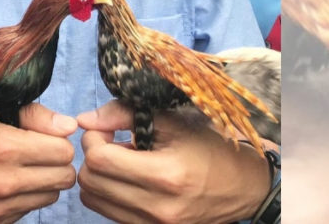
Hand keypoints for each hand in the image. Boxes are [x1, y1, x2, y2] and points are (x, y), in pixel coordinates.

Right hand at [0, 103, 77, 222]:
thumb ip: (34, 116)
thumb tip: (70, 128)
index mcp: (3, 147)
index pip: (64, 151)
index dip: (57, 140)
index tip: (42, 135)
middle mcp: (2, 182)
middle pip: (64, 178)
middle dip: (56, 162)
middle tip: (37, 151)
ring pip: (49, 197)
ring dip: (41, 181)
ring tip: (18, 166)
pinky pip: (26, 212)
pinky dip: (22, 198)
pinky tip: (2, 182)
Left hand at [76, 101, 270, 223]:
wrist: (243, 187)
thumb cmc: (210, 149)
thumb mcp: (173, 123)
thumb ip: (126, 115)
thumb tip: (85, 119)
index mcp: (165, 175)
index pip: (99, 160)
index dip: (94, 139)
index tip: (106, 129)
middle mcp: (157, 208)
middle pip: (91, 182)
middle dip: (91, 157)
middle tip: (109, 143)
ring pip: (93, 201)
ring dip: (97, 177)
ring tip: (119, 161)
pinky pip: (109, 213)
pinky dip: (109, 194)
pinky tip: (128, 179)